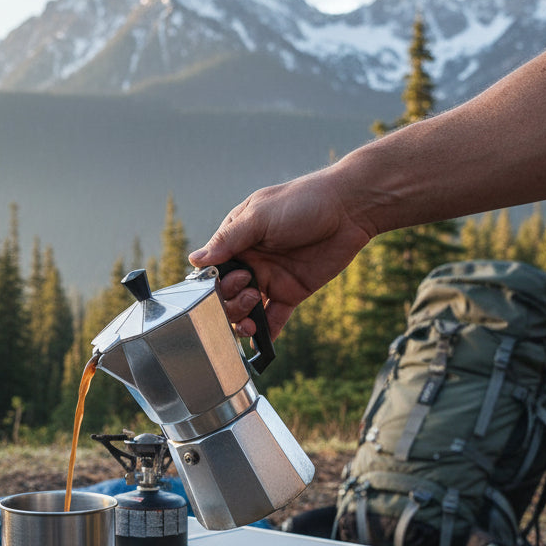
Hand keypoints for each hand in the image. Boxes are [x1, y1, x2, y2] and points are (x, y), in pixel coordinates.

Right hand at [189, 169, 375, 338]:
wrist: (350, 208)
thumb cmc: (303, 201)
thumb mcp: (260, 216)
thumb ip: (229, 240)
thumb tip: (195, 260)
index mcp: (237, 242)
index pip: (213, 271)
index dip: (215, 285)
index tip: (228, 282)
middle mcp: (250, 262)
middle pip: (227, 295)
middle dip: (231, 303)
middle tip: (250, 291)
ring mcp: (270, 279)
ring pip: (246, 310)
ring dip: (244, 321)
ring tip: (252, 322)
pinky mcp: (291, 292)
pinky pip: (274, 318)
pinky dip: (266, 333)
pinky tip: (261, 344)